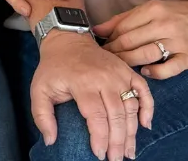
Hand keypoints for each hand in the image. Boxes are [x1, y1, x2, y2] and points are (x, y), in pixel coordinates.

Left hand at [32, 32, 151, 160]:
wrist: (66, 39)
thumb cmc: (53, 68)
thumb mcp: (39, 88)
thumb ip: (41, 115)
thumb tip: (51, 141)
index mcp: (82, 82)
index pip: (96, 116)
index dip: (100, 138)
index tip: (99, 155)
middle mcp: (103, 77)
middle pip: (116, 115)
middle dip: (118, 141)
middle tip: (116, 159)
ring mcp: (117, 72)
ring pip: (131, 106)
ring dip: (132, 131)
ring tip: (129, 152)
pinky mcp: (126, 69)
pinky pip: (143, 89)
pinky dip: (148, 107)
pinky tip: (145, 125)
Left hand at [95, 0, 187, 80]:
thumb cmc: (176, 14)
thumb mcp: (152, 9)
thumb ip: (125, 19)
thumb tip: (98, 30)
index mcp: (153, 9)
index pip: (123, 26)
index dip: (109, 39)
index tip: (99, 48)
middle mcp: (164, 24)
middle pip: (131, 41)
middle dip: (114, 52)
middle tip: (105, 61)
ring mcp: (178, 41)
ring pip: (146, 53)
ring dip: (129, 62)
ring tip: (120, 68)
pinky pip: (169, 68)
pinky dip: (154, 72)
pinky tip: (145, 72)